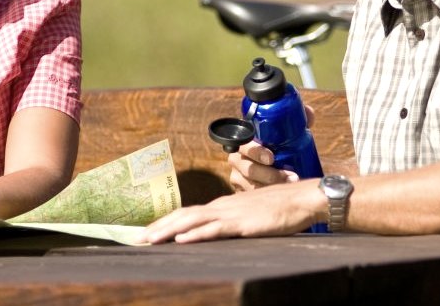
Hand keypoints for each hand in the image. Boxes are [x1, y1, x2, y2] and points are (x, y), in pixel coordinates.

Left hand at [143, 179, 324, 243]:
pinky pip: (215, 229)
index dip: (166, 223)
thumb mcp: (251, 214)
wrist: (303, 198)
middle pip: (183, 215)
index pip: (188, 213)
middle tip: (136, 239)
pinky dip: (196, 234)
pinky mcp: (242, 223)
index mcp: (223, 205)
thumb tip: (219, 230)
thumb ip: (234, 222)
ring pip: (192, 221)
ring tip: (149, 240)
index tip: (147, 233)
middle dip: (158, 227)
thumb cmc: (281, 208)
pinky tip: (182, 239)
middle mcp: (222, 206)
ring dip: (168, 230)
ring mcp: (231, 213)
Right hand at [227, 104, 315, 191]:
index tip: (272, 158)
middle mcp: (237, 159)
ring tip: (291, 186)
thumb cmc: (281, 146)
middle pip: (247, 169)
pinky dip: (265, 199)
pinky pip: (250, 197)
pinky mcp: (242, 193)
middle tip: (291, 177)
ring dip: (271, 188)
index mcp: (245, 142)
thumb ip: (299, 118)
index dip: (256, 152)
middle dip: (269, 175)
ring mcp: (238, 177)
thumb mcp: (290, 131)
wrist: (275, 166)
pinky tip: (280, 199)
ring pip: (250, 185)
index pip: (244, 145)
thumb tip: (308, 113)